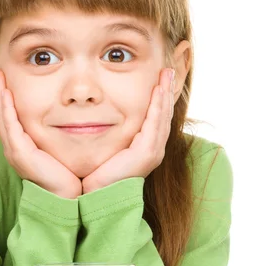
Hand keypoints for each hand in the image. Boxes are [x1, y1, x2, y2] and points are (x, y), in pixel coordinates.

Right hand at [0, 68, 81, 198]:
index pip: (8, 115)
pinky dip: (6, 108)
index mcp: (21, 145)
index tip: (3, 76)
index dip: (3, 96)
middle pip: (0, 113)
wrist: (66, 198)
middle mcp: (14, 146)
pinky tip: (5, 93)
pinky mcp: (20, 153)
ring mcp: (14, 150)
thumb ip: (57, 133)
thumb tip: (69, 116)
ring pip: (1, 116)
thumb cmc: (66, 175)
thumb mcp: (58, 148)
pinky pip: (10, 126)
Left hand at [82, 68, 175, 192]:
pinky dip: (157, 105)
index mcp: (145, 148)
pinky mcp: (147, 153)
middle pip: (164, 114)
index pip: (156, 118)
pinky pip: (155, 123)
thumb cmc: (97, 175)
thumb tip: (98, 116)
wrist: (97, 196)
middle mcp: (153, 149)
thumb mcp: (107, 148)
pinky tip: (158, 90)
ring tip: (167, 74)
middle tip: (168, 69)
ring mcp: (152, 151)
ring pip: (162, 116)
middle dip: (166, 91)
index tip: (159, 78)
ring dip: (165, 93)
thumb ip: (110, 133)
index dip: (159, 98)